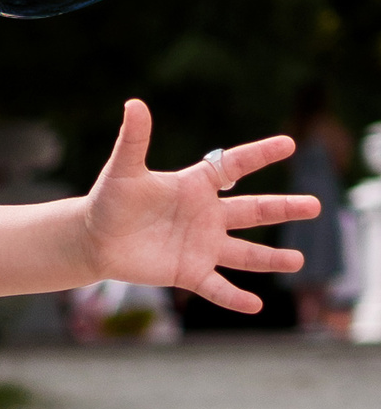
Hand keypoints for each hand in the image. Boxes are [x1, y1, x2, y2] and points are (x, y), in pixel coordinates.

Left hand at [83, 99, 316, 310]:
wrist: (93, 239)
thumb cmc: (109, 201)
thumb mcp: (123, 170)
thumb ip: (134, 140)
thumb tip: (133, 103)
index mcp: (196, 186)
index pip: (235, 167)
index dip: (260, 154)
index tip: (289, 143)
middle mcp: (207, 215)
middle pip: (253, 210)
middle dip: (283, 208)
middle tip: (315, 206)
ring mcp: (201, 245)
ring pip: (244, 253)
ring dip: (270, 259)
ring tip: (297, 262)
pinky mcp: (187, 272)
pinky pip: (216, 286)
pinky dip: (234, 297)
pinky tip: (255, 305)